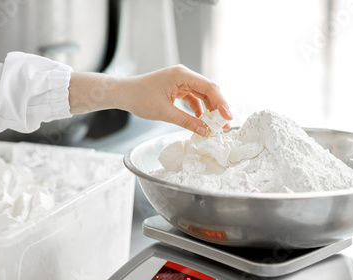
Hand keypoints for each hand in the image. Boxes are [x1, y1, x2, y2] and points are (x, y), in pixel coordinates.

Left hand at [69, 65, 231, 136]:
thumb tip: (205, 132)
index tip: (229, 118)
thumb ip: (187, 122)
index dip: (222, 103)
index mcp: (182, 75)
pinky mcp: (177, 88)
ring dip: (209, 110)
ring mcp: (181, 81)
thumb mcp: (165, 113)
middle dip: (218, 108)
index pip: (210, 88)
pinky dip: (199, 109)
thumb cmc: (140, 98)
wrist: (123, 93)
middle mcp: (184, 75)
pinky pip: (193, 98)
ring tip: (216, 126)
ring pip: (202, 95)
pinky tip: (202, 121)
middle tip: (226, 125)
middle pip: (209, 91)